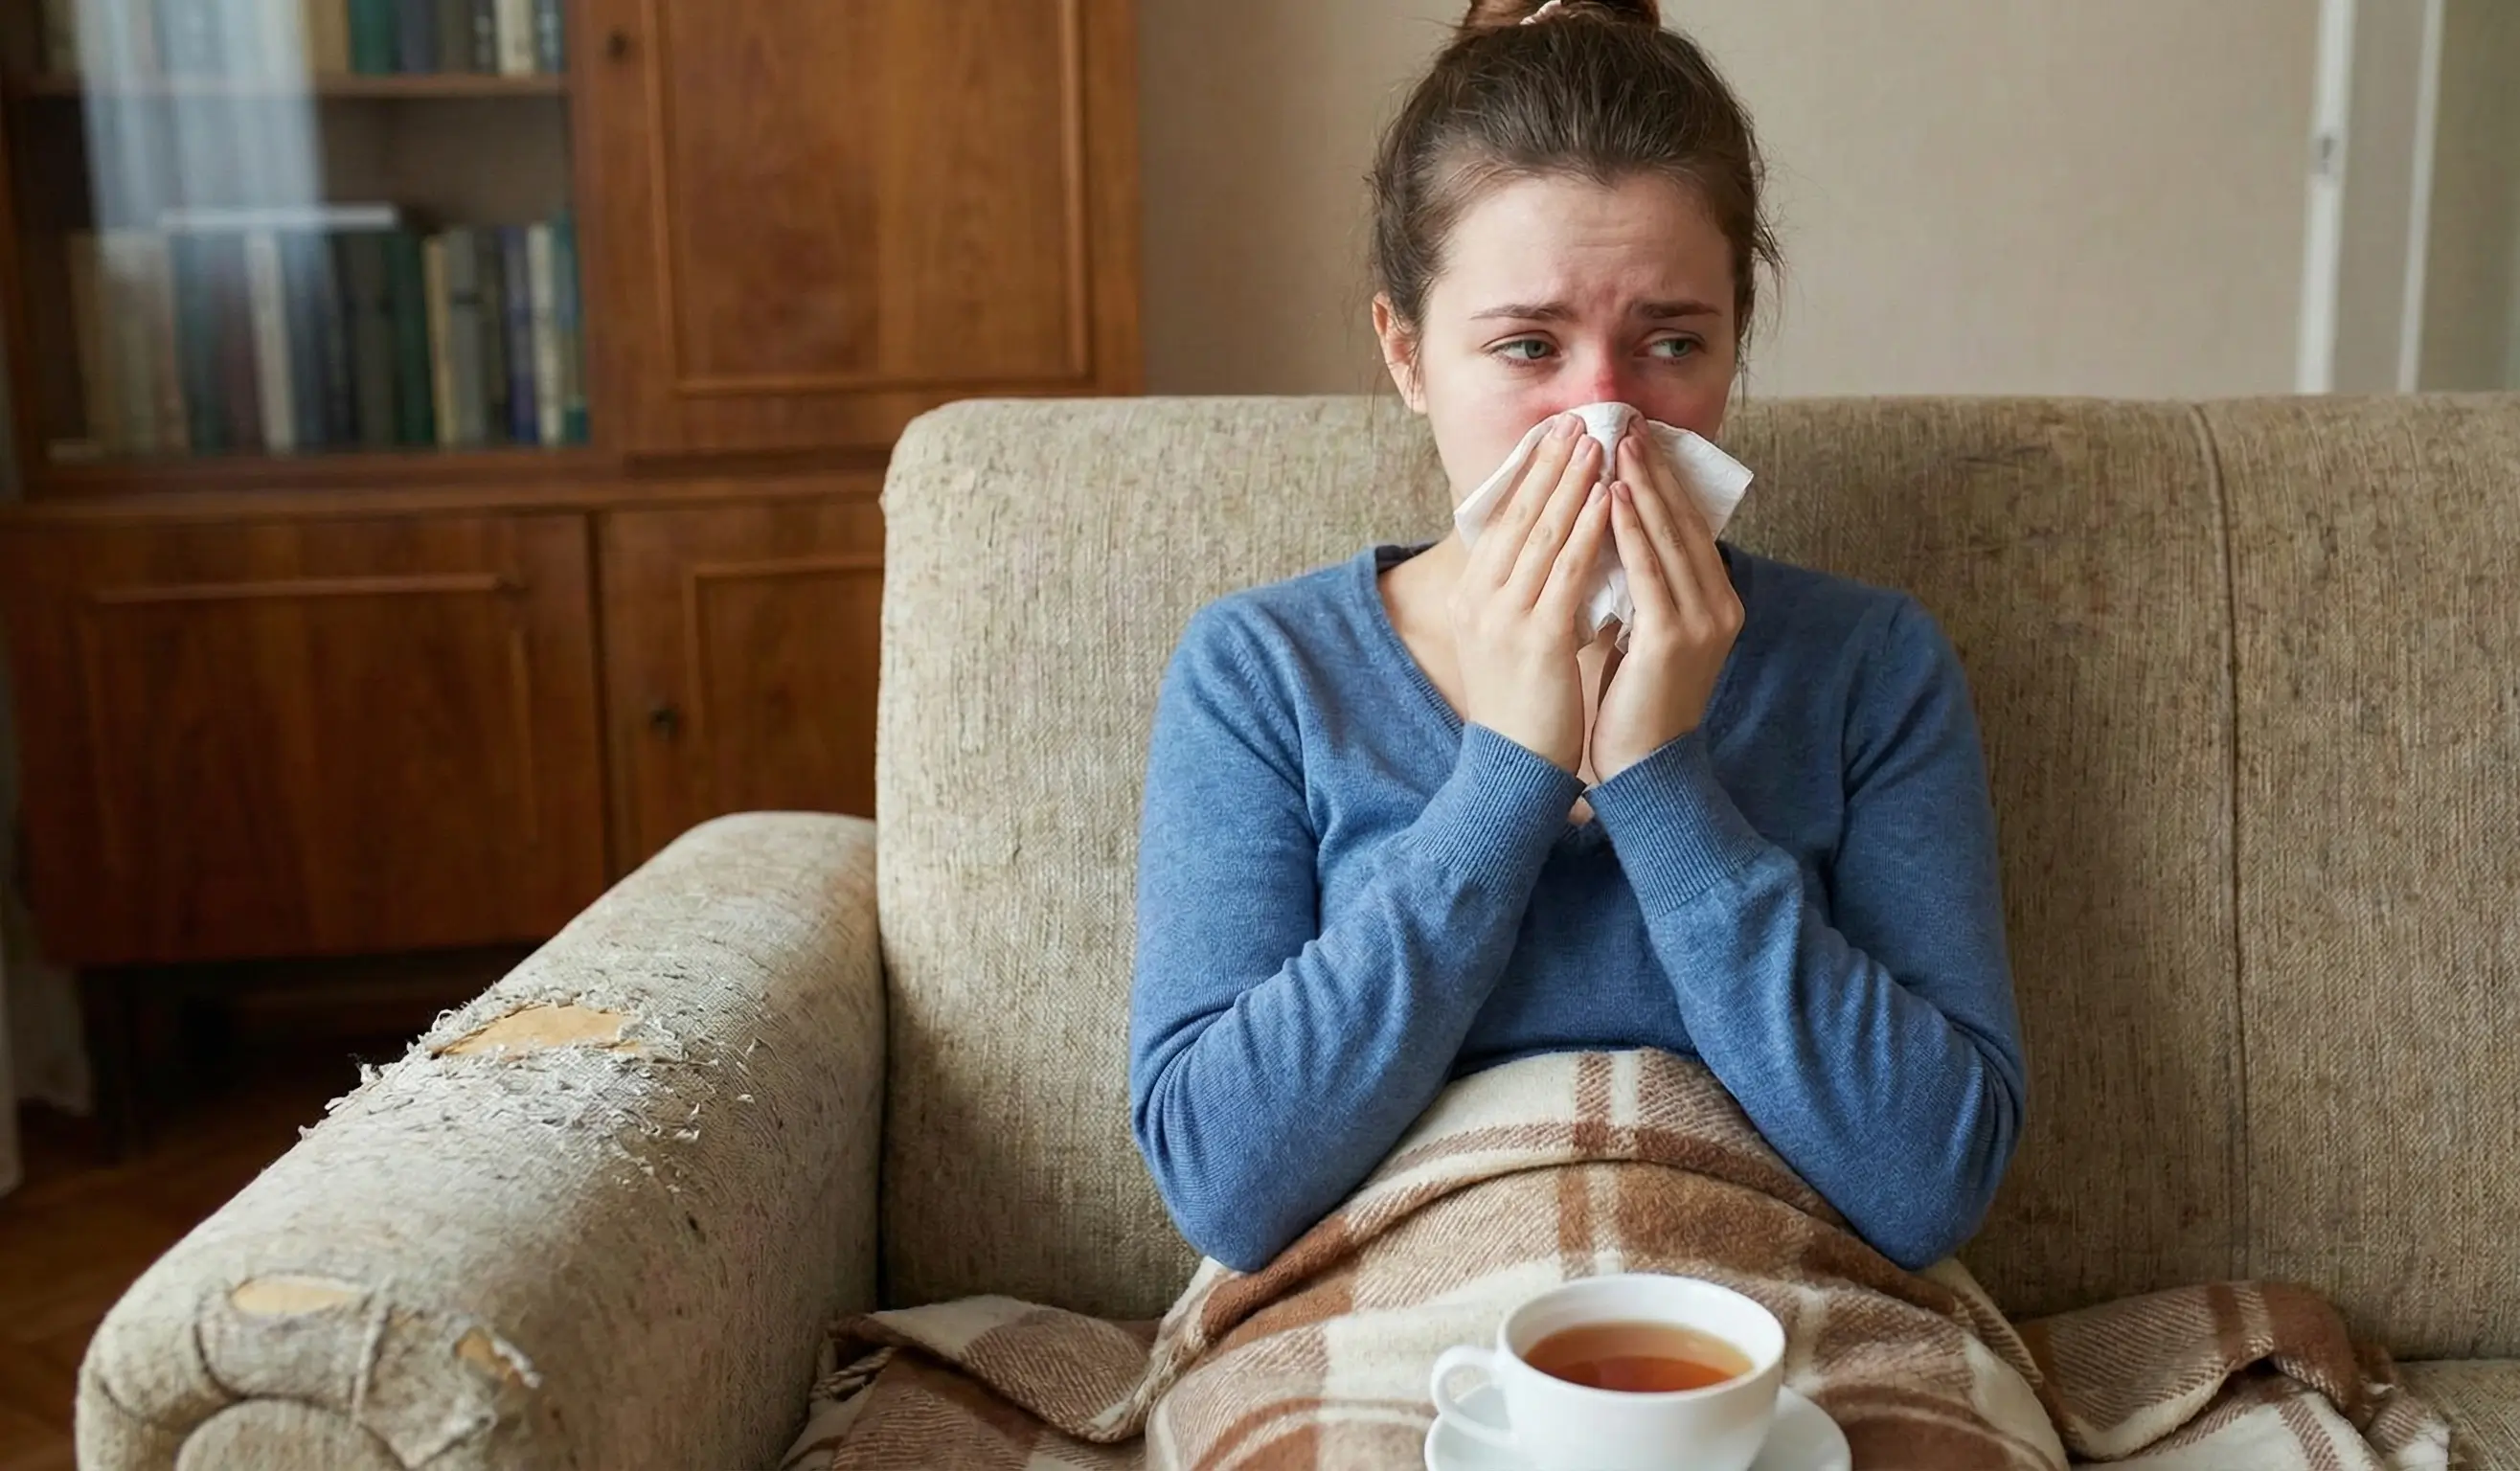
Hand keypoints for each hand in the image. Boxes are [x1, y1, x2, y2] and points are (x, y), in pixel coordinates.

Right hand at [1451, 413, 1615, 774]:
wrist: (1514, 767)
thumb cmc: (1523, 705)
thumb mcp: (1507, 638)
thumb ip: (1521, 593)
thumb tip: (1550, 549)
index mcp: (1472, 596)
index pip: (1502, 520)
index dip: (1530, 474)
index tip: (1554, 436)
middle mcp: (1480, 599)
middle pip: (1519, 515)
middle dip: (1550, 463)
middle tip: (1577, 421)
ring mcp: (1505, 616)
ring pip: (1543, 533)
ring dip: (1573, 482)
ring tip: (1598, 443)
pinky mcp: (1537, 637)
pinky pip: (1567, 570)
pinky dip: (1589, 528)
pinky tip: (1609, 499)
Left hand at [1588, 428, 1743, 781]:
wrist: (1642, 766)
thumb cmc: (1631, 699)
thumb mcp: (1642, 631)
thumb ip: (1642, 588)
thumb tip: (1615, 538)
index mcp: (1715, 601)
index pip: (1688, 526)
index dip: (1662, 479)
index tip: (1635, 438)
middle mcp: (1719, 606)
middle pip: (1683, 522)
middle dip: (1653, 469)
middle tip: (1624, 422)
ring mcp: (1702, 622)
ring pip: (1668, 539)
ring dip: (1640, 487)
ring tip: (1616, 444)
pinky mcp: (1673, 640)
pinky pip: (1648, 573)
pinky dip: (1629, 532)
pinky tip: (1609, 498)